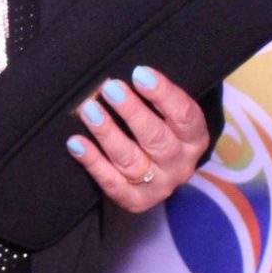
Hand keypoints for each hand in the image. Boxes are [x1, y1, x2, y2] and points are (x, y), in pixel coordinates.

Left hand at [67, 65, 208, 213]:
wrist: (159, 169)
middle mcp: (180, 164)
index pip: (184, 115)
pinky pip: (112, 183)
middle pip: (156, 138)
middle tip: (110, 88)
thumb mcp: (168, 111)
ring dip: (108, 133)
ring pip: (131, 160)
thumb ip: (154, 95)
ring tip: (89, 111)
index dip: (162, 93)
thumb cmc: (160, 125)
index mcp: (195, 138)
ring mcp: (159, 186)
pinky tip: (76, 143)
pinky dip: (93, 162)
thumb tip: (130, 71)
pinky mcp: (135, 201)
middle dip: (131, 112)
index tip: (139, 73)